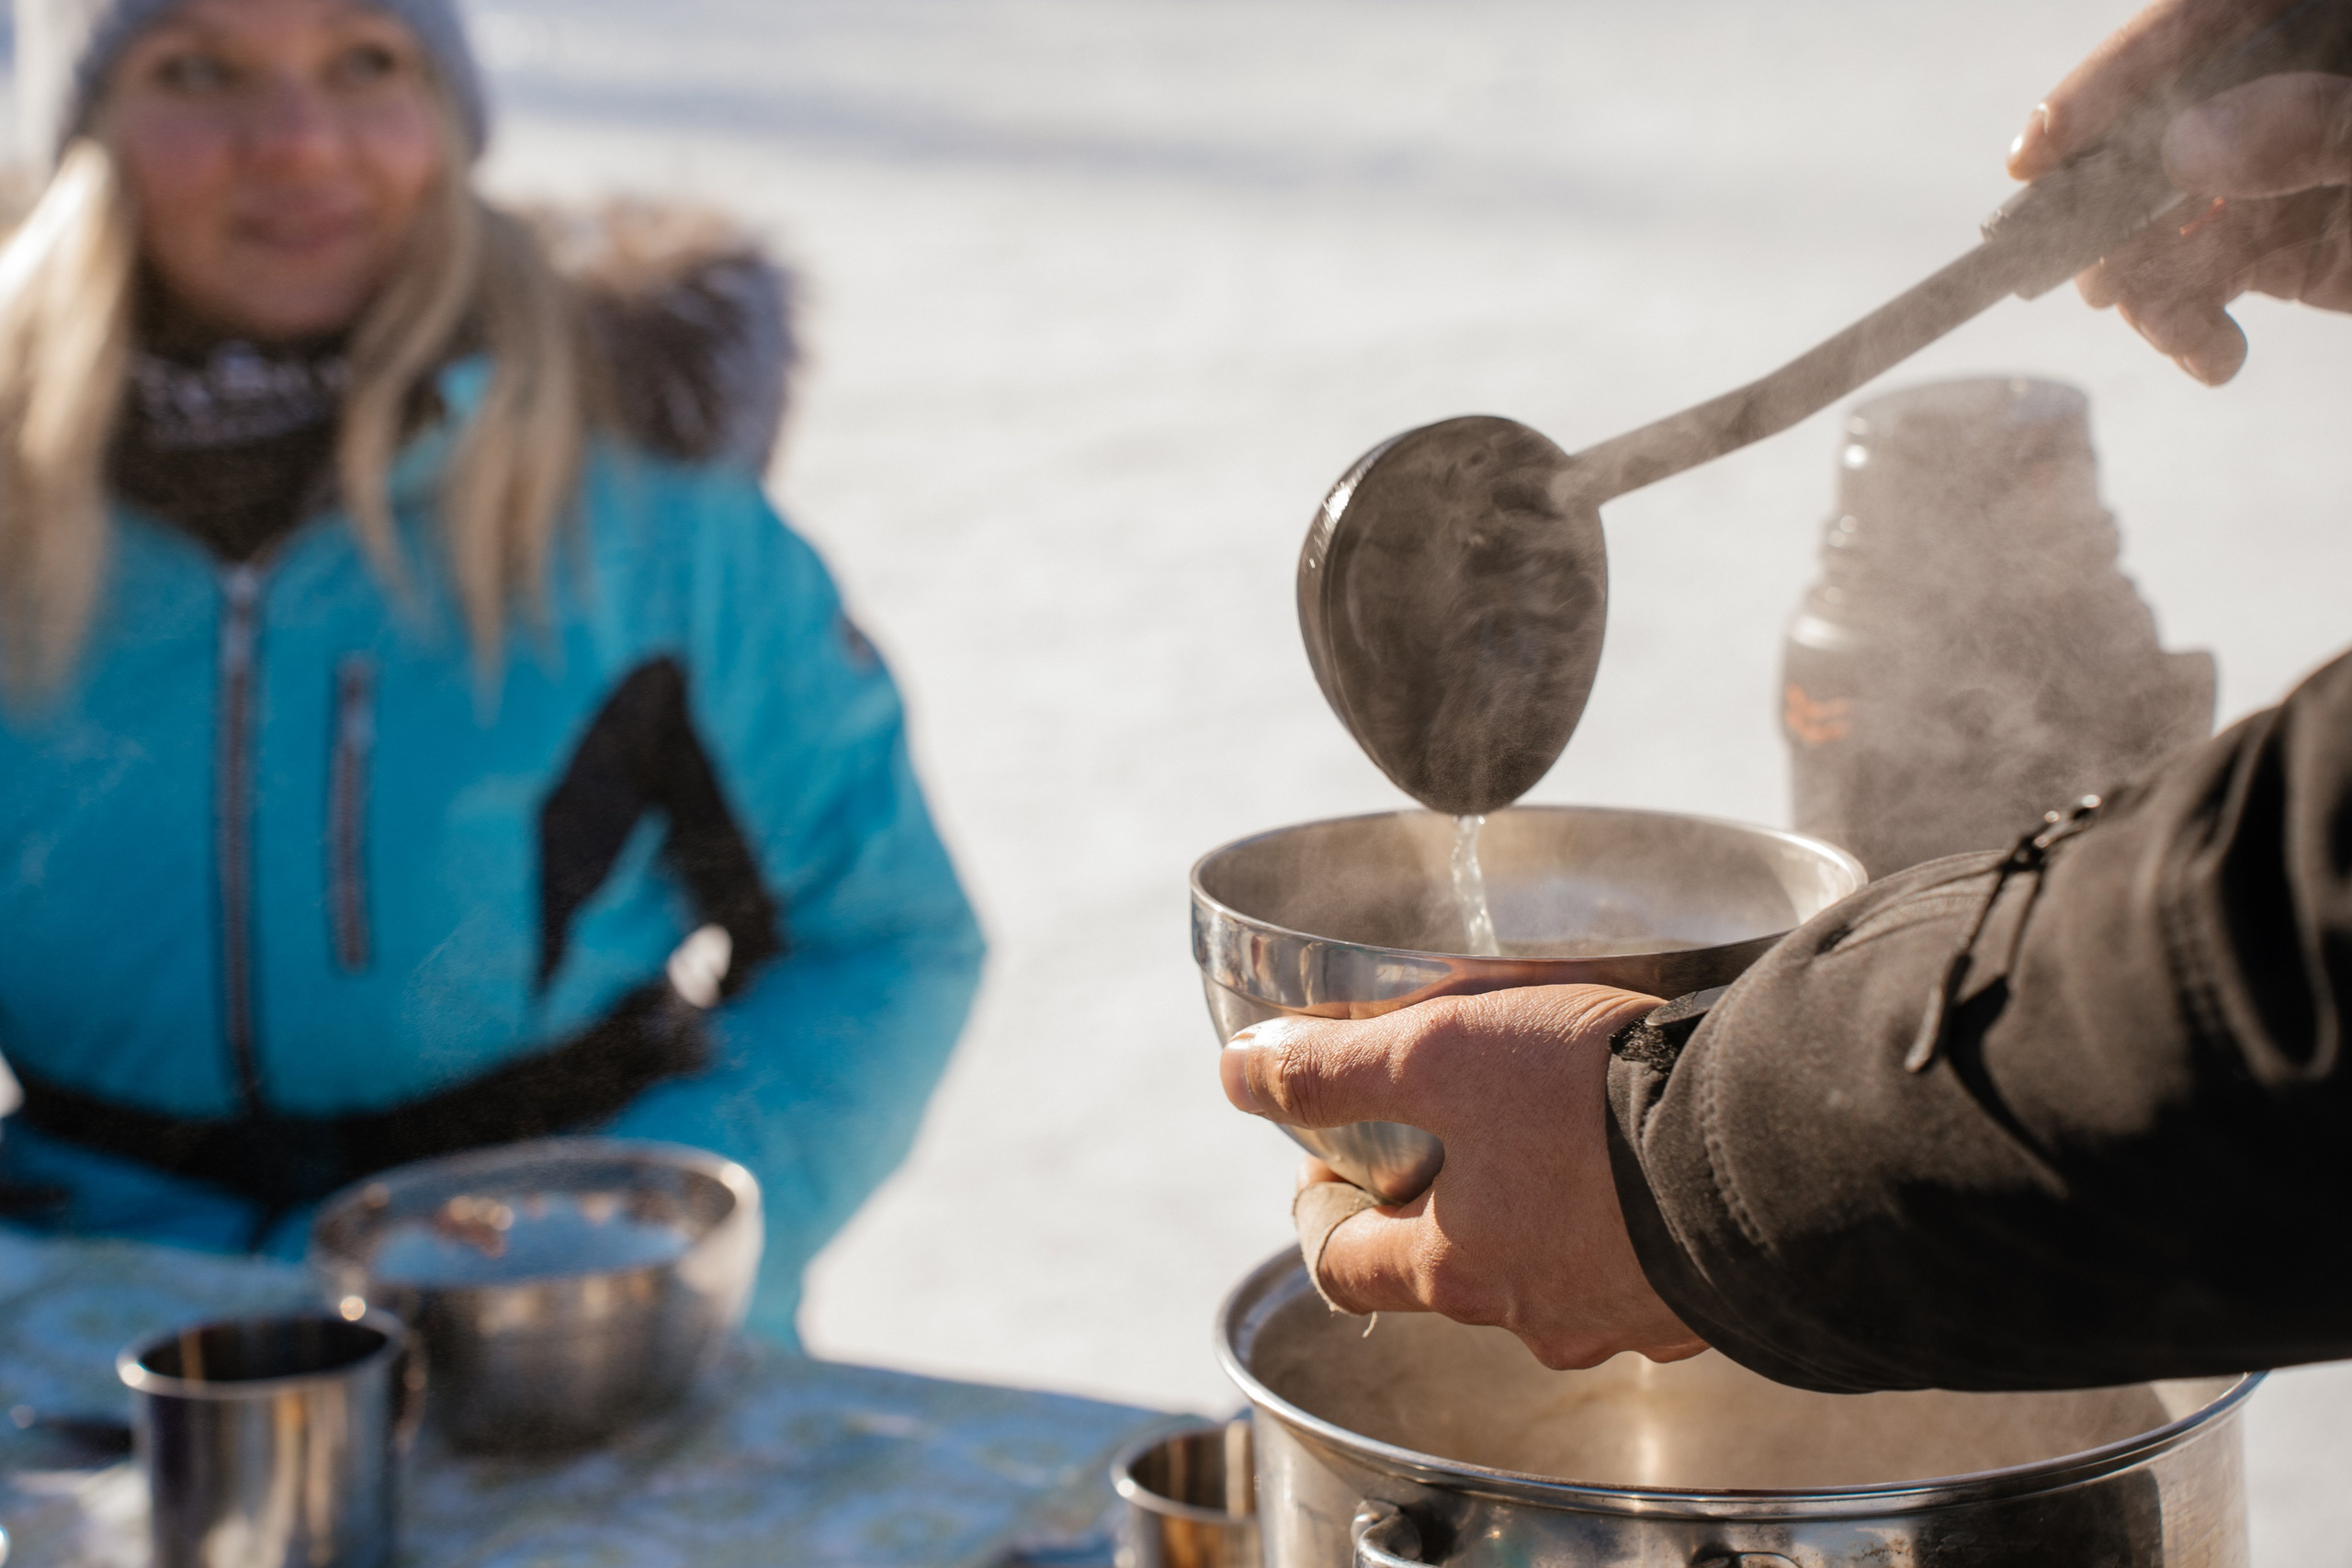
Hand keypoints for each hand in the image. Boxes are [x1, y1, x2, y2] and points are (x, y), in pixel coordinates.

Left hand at [1219, 985, 1707, 1369]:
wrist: (1773, 1146)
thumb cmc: (1595, 1103)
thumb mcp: (1440, 1054)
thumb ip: (1334, 1068)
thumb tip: (1238, 1072)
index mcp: (1455, 1270)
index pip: (1343, 1266)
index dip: (1319, 1210)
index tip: (1326, 1162)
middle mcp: (1534, 1316)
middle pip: (1448, 1270)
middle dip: (1436, 1202)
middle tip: (1449, 1127)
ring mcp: (1624, 1317)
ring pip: (1547, 1270)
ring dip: (1534, 1213)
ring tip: (1555, 1129)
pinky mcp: (1701, 1298)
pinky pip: (1638, 1265)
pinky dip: (1621, 1220)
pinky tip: (1641, 1161)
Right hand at [2010, 0, 2351, 383]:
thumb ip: (2323, 131)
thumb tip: (2190, 145)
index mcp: (2326, 24)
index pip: (2205, 17)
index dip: (2118, 77)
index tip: (2043, 148)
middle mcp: (2299, 83)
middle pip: (2165, 119)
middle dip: (2119, 207)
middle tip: (2096, 276)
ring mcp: (2292, 163)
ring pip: (2169, 210)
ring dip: (2149, 283)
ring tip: (2181, 339)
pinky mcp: (2293, 241)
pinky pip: (2206, 273)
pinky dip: (2191, 324)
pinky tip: (2213, 359)